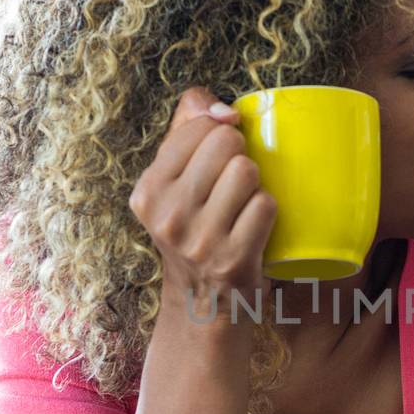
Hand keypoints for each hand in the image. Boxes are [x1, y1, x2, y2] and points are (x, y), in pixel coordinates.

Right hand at [129, 88, 276, 304]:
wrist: (201, 303)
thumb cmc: (194, 228)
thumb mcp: (172, 182)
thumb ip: (187, 128)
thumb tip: (223, 110)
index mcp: (147, 192)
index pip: (196, 126)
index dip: (217, 134)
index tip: (215, 157)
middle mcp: (168, 217)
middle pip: (226, 142)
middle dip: (238, 155)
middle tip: (231, 183)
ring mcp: (201, 242)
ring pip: (248, 171)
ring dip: (254, 184)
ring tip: (241, 205)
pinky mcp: (234, 261)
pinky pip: (266, 205)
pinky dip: (266, 211)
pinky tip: (252, 226)